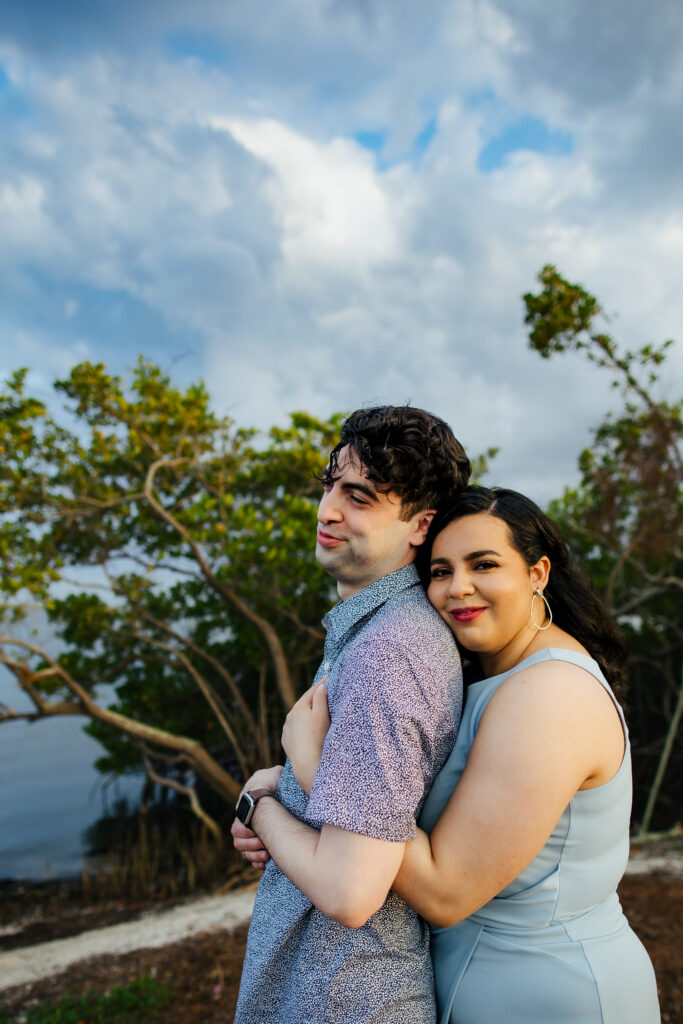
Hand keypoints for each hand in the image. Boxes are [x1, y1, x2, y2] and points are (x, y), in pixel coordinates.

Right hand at [231, 764, 283, 869]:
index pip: (237, 828)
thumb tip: (275, 775)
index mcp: (244, 811)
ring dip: (253, 856)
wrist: (282, 791)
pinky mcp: (260, 844)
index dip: (245, 833)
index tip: (256, 832)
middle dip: (251, 846)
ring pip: (244, 852)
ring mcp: (252, 835)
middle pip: (238, 842)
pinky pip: (252, 860)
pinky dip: (256, 863)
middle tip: (264, 847)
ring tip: (267, 856)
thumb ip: (271, 777)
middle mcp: (245, 823)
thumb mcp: (274, 775)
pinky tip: (266, 863)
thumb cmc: (279, 783)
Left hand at [282, 680, 330, 794]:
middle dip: (314, 697)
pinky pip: (295, 728)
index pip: (312, 691)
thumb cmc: (317, 738)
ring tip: (316, 709)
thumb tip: (321, 685)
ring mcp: (286, 729)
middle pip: (304, 702)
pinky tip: (307, 727)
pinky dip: (302, 725)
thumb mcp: (322, 716)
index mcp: (299, 707)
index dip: (322, 683)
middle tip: (324, 690)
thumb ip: (321, 698)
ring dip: (307, 712)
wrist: (306, 764)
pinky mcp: (287, 740)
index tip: (329, 676)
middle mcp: (290, 716)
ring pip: (298, 716)